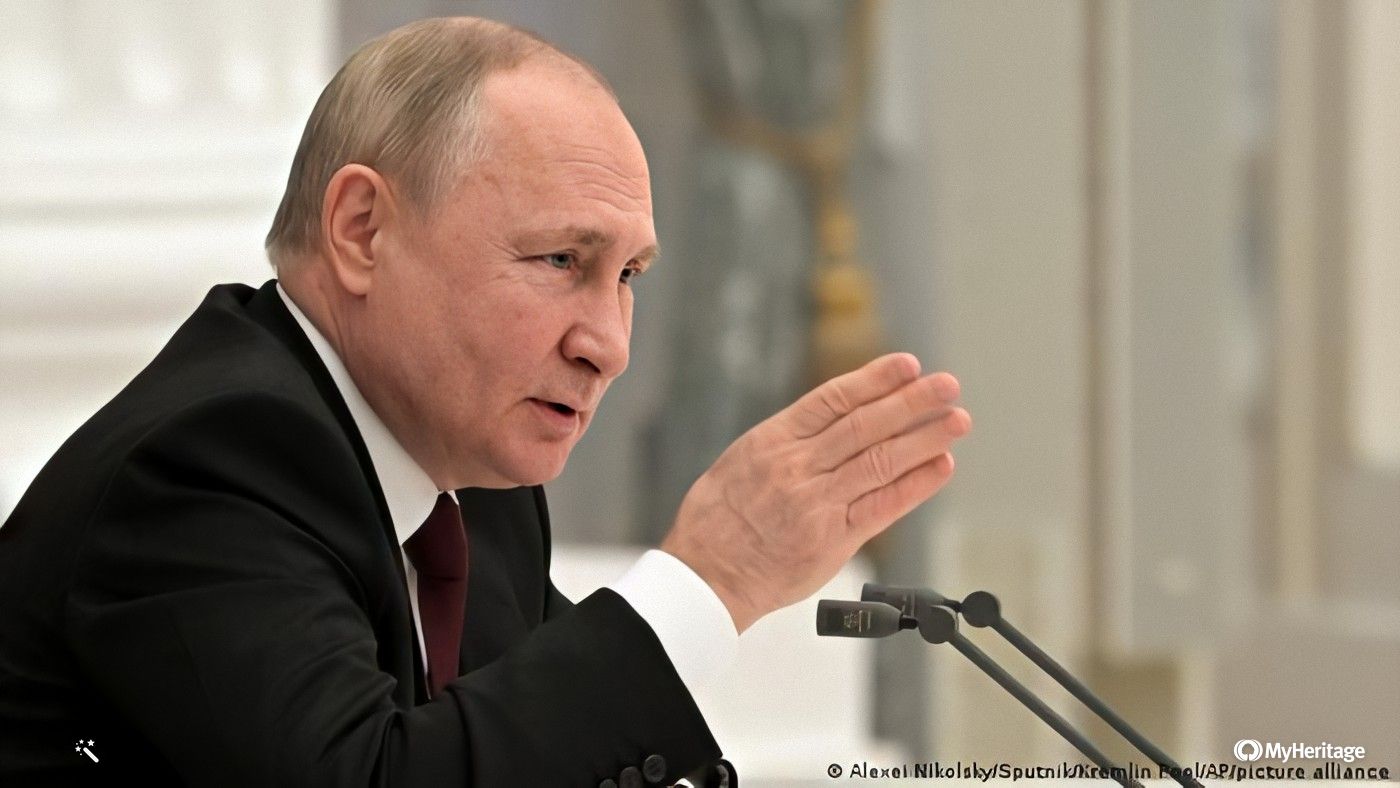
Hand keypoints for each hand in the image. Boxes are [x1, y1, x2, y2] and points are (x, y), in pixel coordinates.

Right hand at [660, 353, 969, 632]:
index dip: (875, 379)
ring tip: (956, 420)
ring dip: (924, 438)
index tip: (908, 365)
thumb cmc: (717, 521)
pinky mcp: (832, 539)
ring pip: (881, 460)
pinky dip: (916, 485)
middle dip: (912, 401)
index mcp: (772, 441)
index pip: (833, 399)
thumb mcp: (740, 462)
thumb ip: (787, 443)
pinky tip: (940, 466)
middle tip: (947, 384)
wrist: (706, 575)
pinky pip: (883, 507)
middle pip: (865, 425)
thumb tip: (831, 420)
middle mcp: (797, 467)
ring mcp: (816, 503)